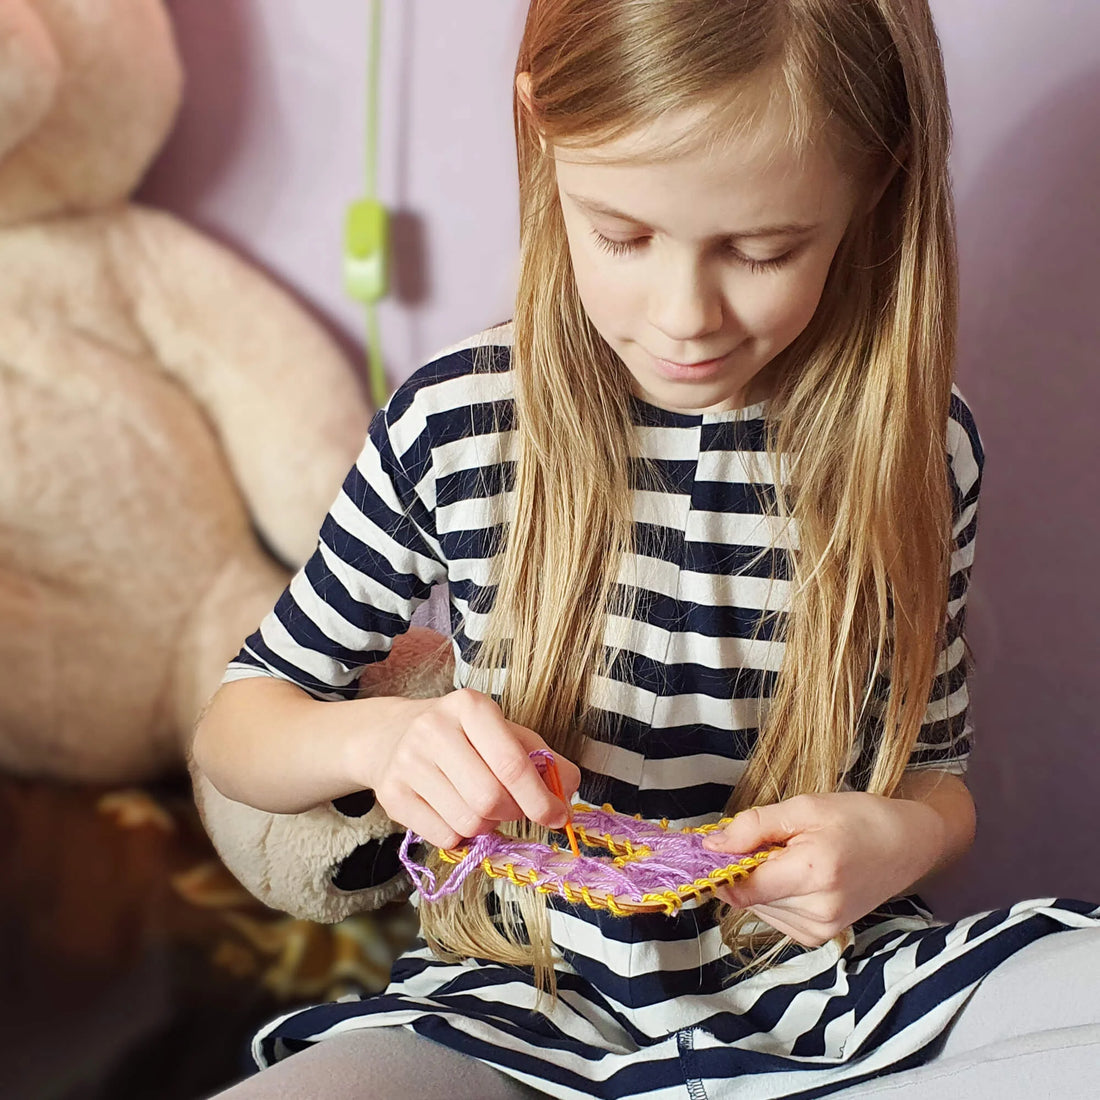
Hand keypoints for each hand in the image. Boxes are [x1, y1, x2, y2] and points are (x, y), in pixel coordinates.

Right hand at [349, 688, 580, 848]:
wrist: (392, 736)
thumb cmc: (463, 737)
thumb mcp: (506, 734)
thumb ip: (543, 759)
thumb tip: (569, 787)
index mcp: (470, 706)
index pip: (512, 764)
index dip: (541, 799)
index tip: (558, 816)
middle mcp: (434, 729)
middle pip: (490, 799)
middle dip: (512, 814)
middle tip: (514, 810)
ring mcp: (408, 762)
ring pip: (468, 822)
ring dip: (487, 827)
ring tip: (481, 808)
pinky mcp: (392, 795)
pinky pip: (444, 838)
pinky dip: (462, 837)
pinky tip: (456, 814)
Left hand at [702, 792, 944, 947]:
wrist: (907, 846)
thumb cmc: (857, 818)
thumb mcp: (804, 808)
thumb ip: (753, 827)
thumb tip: (711, 845)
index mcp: (813, 875)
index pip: (742, 888)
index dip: (719, 869)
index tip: (710, 848)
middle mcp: (817, 912)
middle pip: (747, 897)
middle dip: (744, 868)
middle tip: (770, 841)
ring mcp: (820, 930)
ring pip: (758, 907)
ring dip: (760, 881)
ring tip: (791, 856)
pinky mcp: (820, 937)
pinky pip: (775, 915)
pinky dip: (775, 894)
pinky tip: (797, 874)